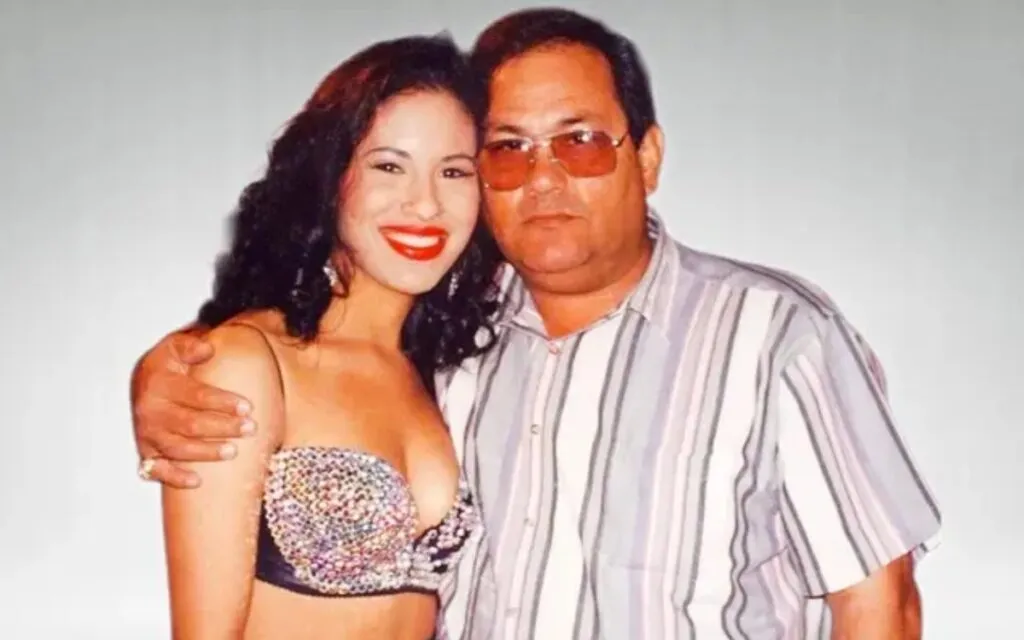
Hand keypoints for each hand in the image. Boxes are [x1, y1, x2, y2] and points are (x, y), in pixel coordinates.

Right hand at [131, 328, 253, 487]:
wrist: (143, 380)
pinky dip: (175, 477)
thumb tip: (207, 348)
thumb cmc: (168, 364)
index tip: (247, 406)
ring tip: (233, 451)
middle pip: (190, 425)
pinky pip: (156, 470)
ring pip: (177, 449)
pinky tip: (197, 481)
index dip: (222, 402)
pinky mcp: (146, 451)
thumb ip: (190, 346)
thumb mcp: (175, 346)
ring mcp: (147, 434)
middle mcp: (150, 411)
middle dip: (223, 428)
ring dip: (206, 452)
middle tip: (251, 428)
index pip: (195, 395)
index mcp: (159, 384)